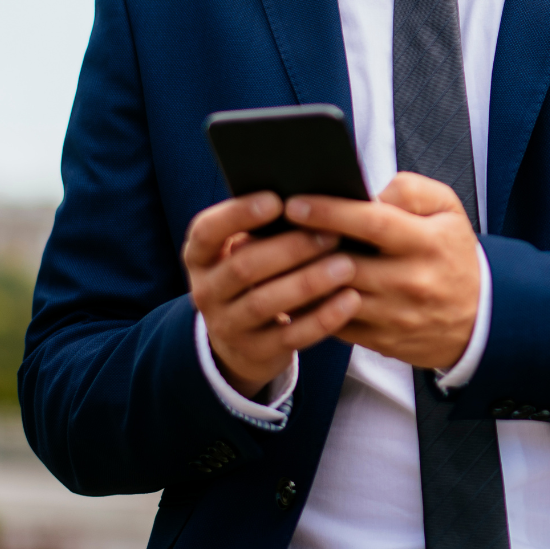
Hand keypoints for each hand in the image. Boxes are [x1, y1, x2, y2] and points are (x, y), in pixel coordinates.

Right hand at [183, 192, 360, 397]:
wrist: (240, 340)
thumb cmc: (255, 273)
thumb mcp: (244, 249)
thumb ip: (264, 227)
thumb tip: (310, 196)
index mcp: (199, 256)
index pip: (207, 231)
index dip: (238, 214)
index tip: (276, 200)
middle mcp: (206, 291)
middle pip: (243, 267)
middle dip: (290, 249)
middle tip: (331, 234)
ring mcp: (227, 326)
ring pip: (265, 303)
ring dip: (308, 282)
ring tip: (346, 265)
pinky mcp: (255, 352)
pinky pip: (290, 336)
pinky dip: (322, 318)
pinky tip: (350, 300)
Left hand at [285, 173, 479, 369]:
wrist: (481, 318)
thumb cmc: (453, 253)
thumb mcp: (448, 209)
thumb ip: (410, 190)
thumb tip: (369, 193)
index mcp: (427, 242)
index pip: (374, 223)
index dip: (331, 211)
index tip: (295, 203)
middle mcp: (410, 281)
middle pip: (347, 264)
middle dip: (304, 247)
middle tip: (270, 229)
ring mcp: (395, 316)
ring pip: (335, 298)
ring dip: (301, 279)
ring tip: (272, 258)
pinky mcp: (381, 341)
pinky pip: (335, 325)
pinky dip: (310, 308)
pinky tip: (290, 288)